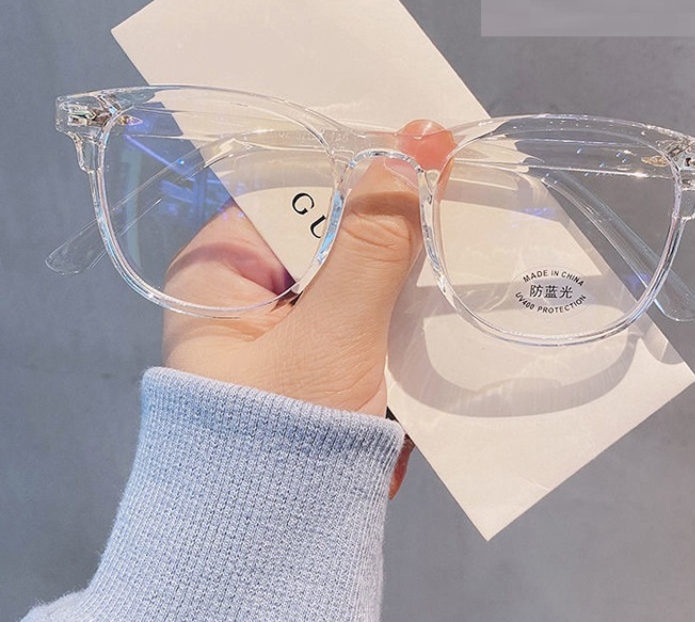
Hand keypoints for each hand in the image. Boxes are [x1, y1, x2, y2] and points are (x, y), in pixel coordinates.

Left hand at [162, 119, 451, 495]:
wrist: (282, 550)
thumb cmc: (284, 438)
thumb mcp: (332, 336)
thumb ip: (371, 246)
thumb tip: (404, 151)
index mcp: (222, 269)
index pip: (290, 189)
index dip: (358, 163)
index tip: (424, 145)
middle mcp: (251, 291)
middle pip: (332, 230)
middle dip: (396, 221)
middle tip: (461, 183)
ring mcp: (291, 327)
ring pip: (361, 272)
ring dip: (411, 270)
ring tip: (469, 232)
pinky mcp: (326, 359)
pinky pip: (371, 314)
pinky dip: (408, 312)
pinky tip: (451, 293)